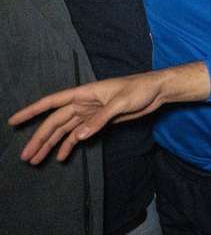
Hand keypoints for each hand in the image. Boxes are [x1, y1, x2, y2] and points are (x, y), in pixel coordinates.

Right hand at [8, 62, 209, 163]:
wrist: (157, 91)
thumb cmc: (140, 89)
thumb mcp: (120, 103)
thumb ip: (99, 119)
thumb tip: (78, 136)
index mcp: (84, 93)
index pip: (52, 102)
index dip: (31, 111)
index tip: (13, 121)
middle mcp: (83, 103)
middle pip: (55, 122)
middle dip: (40, 138)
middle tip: (26, 156)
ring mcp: (90, 113)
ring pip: (65, 131)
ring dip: (51, 145)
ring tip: (36, 160)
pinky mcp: (100, 121)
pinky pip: (80, 135)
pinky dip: (70, 145)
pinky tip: (62, 157)